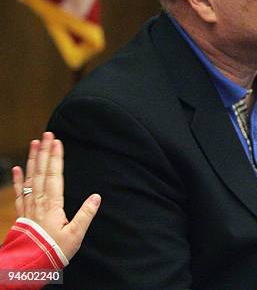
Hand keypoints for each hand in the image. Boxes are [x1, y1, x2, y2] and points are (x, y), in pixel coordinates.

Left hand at [12, 132, 100, 260]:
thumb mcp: (75, 235)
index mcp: (53, 204)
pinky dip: (17, 179)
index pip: (55, 175)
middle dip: (44, 151)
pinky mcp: (22, 212)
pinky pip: (19, 192)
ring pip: (30, 177)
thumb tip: (97, 196)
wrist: (28, 265)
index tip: (57, 141)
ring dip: (32, 159)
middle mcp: (39, 201)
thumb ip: (85, 214)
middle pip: (42, 171)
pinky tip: (17, 168)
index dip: (56, 157)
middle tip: (46, 134)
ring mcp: (28, 206)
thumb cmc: (54, 250)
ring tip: (34, 143)